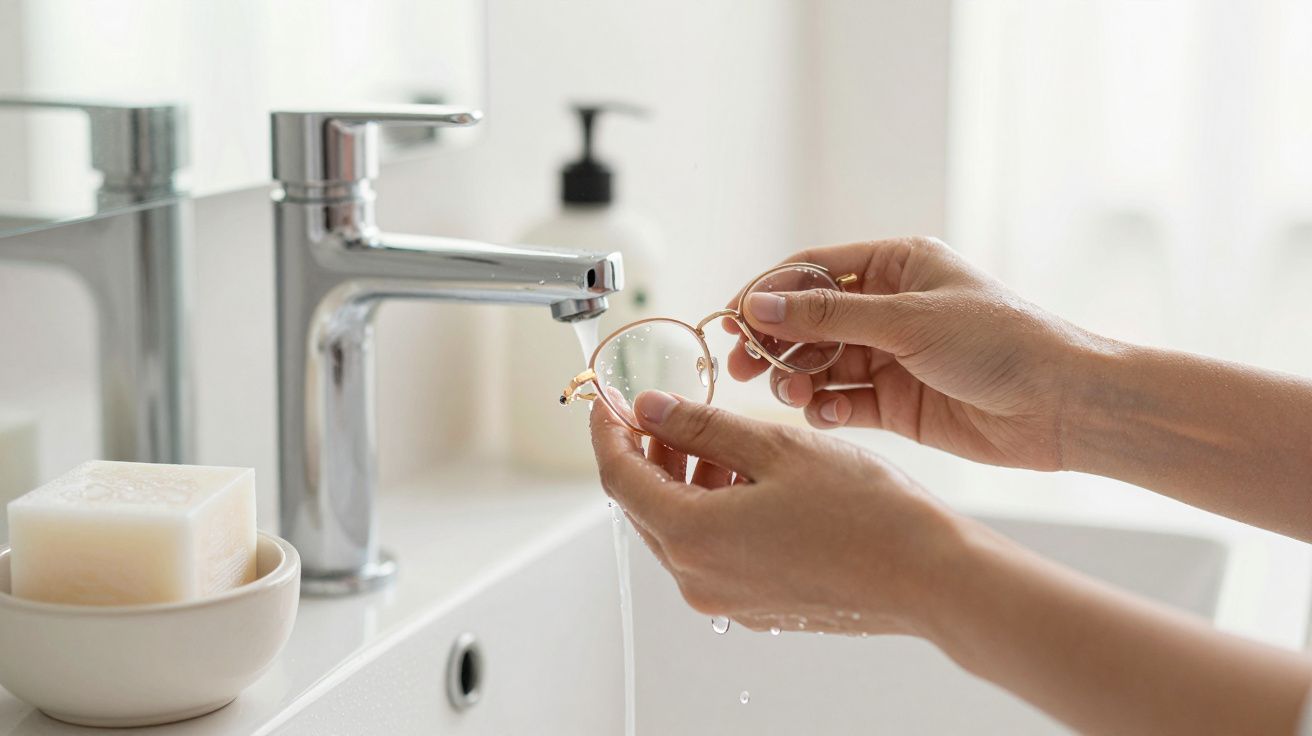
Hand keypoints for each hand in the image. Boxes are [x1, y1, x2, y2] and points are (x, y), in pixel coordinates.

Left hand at [589, 387, 962, 634]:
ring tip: (717, 437)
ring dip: (683, 479)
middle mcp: (698, 578)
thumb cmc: (865, 514)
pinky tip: (745, 478)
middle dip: (648, 452)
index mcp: (693, 536)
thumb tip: (649, 409)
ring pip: (679, 527)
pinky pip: (710, 551)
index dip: (608, 432)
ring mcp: (725, 598)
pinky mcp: (753, 605)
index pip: (619, 478)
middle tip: (668, 409)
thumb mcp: (775, 449)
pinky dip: (712, 509)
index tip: (608, 402)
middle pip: (645, 505)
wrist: (928, 576)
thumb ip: (702, 427)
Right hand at [726, 237, 1094, 470]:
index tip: (731, 319)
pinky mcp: (895, 403)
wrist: (1062, 406)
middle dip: (773, 343)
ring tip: (787, 394)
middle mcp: (888, 308)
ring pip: (819, 364)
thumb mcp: (908, 320)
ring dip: (795, 378)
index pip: (812, 272)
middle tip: (742, 366)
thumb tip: (756, 307)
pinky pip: (841, 402)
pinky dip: (825, 408)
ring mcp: (890, 357)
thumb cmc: (1000, 342)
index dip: (768, 294)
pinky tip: (822, 414)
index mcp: (896, 266)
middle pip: (807, 321)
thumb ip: (828, 317)